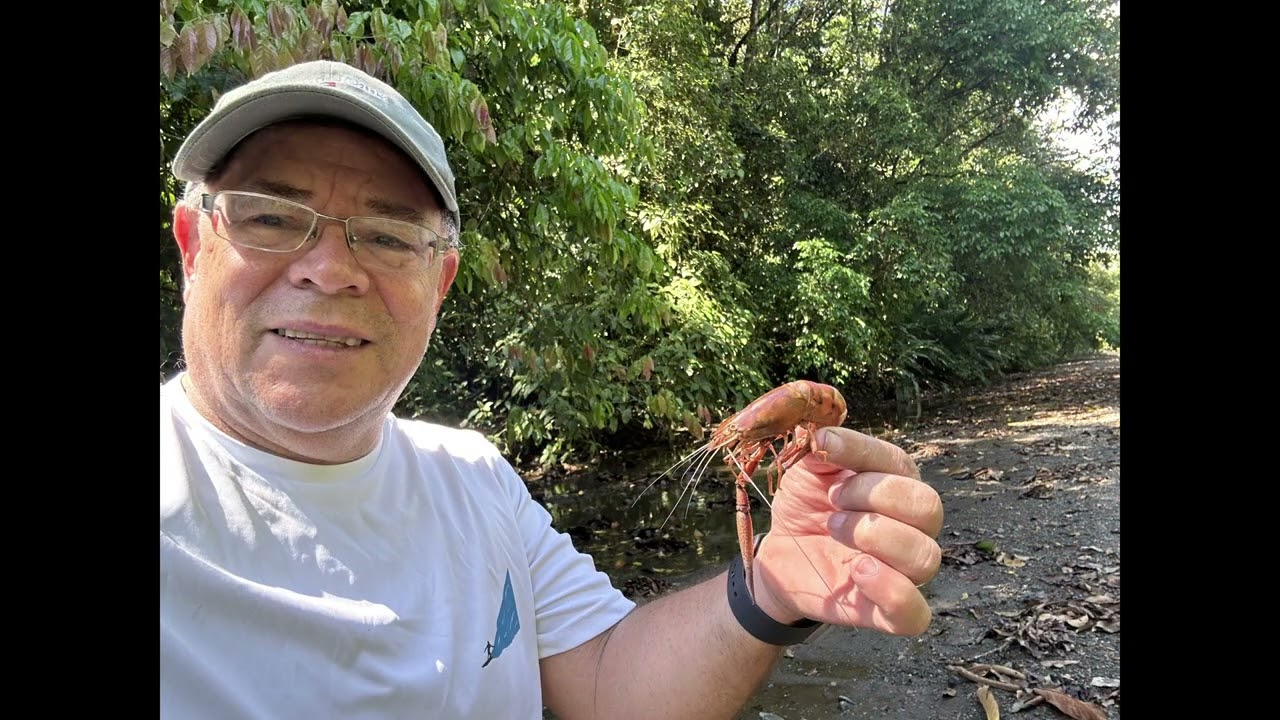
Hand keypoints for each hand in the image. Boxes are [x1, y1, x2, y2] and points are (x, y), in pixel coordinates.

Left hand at [751, 426, 942, 636]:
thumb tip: (823, 433)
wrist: (780, 554)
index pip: (899, 463)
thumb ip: (821, 449)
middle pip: (928, 507)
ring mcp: (904, 571)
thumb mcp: (806, 469)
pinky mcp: (886, 611)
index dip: (861, 452)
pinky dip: (893, 592)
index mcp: (898, 485)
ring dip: (877, 537)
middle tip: (833, 500)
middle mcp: (912, 527)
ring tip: (835, 530)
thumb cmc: (806, 506)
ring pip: (926, 556)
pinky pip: (915, 613)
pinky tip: (858, 571)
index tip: (823, 446)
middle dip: (876, 496)